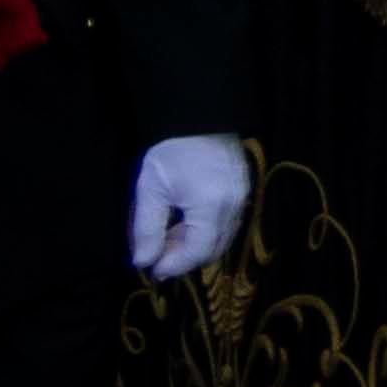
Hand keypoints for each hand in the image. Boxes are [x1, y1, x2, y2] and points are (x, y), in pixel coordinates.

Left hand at [130, 133, 253, 282]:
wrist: (198, 117)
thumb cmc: (170, 152)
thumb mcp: (151, 189)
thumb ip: (147, 228)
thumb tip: (143, 262)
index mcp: (210, 205)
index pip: (197, 252)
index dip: (174, 265)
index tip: (151, 269)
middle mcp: (233, 207)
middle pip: (212, 250)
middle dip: (184, 258)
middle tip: (157, 254)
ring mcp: (242, 199)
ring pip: (221, 239)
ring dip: (195, 246)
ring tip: (168, 238)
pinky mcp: (243, 193)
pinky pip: (226, 225)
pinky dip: (206, 233)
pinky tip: (185, 224)